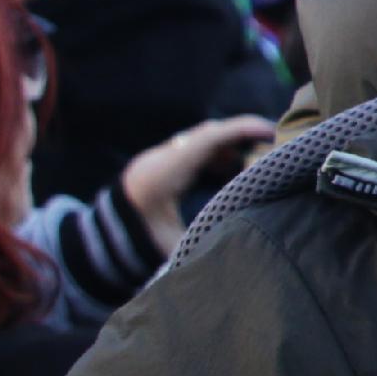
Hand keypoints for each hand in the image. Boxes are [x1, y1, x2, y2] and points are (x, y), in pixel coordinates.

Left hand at [117, 115, 276, 255]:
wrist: (101, 239)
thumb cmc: (137, 243)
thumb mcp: (173, 245)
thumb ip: (205, 238)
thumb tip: (244, 239)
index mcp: (165, 173)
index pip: (208, 139)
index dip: (242, 130)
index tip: (271, 132)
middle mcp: (162, 158)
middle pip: (208, 133)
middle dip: (242, 135)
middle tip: (274, 144)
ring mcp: (159, 158)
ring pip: (201, 139)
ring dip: (230, 143)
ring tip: (257, 157)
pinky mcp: (160, 164)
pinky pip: (193, 149)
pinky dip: (216, 152)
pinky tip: (231, 166)